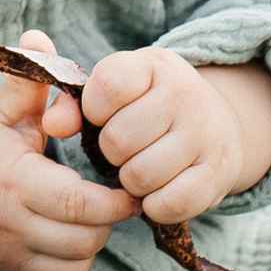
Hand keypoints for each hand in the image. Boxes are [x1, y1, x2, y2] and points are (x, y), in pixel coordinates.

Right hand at [0, 29, 136, 270]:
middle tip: (110, 200)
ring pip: (74, 268)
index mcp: (15, 181)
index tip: (127, 187)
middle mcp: (9, 225)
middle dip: (107, 223)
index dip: (114, 202)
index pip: (78, 205)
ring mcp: (7, 256)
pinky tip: (69, 249)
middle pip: (83, 240)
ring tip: (88, 220)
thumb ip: (28, 80)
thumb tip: (38, 37)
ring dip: (92, 248)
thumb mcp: (2, 111)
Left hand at [79, 47, 266, 227]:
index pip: (108, 86)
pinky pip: (169, 203)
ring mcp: (206, 134)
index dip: (93, 109)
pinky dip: (153, 205)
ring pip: (140, 175)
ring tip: (138, 168)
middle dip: (109, 152)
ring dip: (129, 181)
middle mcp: (185, 94)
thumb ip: (74, 104)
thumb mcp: (113, 91)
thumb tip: (52, 126)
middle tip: (122, 150)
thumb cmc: (148, 107)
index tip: (103, 115)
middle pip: (118, 139)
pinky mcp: (218, 174)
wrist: (217, 125)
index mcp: (153, 65)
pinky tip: (156, 190)